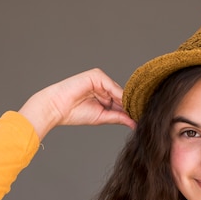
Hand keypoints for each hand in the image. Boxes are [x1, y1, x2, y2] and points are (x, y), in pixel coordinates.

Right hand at [19, 68, 136, 139]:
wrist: (57, 108)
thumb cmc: (75, 113)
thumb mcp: (102, 117)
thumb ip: (118, 117)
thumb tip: (135, 123)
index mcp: (104, 97)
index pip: (121, 102)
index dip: (130, 110)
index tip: (141, 118)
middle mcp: (103, 87)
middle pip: (122, 96)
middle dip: (131, 106)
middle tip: (143, 115)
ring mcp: (100, 80)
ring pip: (119, 91)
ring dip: (127, 101)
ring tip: (136, 111)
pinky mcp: (96, 75)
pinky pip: (112, 86)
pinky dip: (119, 95)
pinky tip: (126, 104)